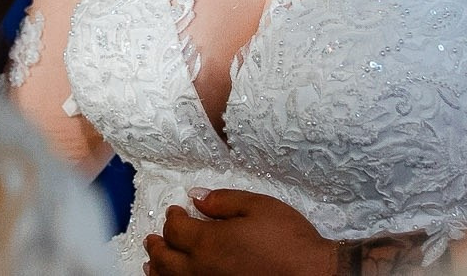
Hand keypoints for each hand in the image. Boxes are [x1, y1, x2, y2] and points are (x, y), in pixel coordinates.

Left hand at [143, 189, 337, 275]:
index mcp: (208, 242)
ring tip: (152, 261)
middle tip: (153, 237)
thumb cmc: (289, 241)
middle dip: (157, 244)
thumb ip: (223, 201)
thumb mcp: (258, 207)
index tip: (176, 211)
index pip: (175, 229)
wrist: (314, 275)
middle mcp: (203, 269)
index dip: (172, 217)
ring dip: (158, 269)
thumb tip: (196, 197)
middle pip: (165, 258)